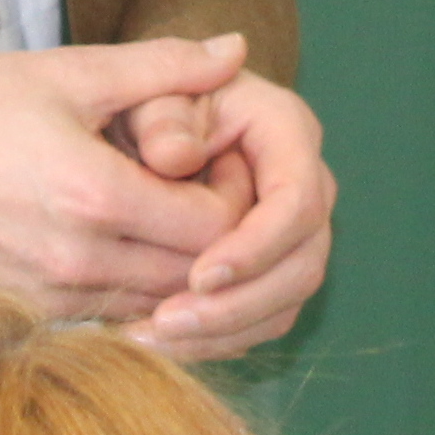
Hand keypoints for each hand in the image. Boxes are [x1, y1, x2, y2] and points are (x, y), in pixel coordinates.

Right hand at [0, 35, 254, 316]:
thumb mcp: (72, 71)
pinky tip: (133, 247)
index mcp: (98, 194)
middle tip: (210, 192)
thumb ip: (162, 66)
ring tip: (174, 217)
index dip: (238, 199)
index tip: (224, 165)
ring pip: (160, 306)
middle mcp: (81, 258)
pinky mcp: (34, 312)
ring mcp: (54, 294)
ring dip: (182, 272)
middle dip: (221, 241)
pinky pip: (115, 318)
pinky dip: (139, 292)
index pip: (215, 226)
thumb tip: (236, 49)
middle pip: (196, 276)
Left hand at [125, 68, 333, 362]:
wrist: (132, 121)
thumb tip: (175, 155)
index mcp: (285, 129)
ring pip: (284, 302)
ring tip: (154, 337)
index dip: (256, 246)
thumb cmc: (138, 100)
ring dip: (224, 331)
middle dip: (240, 304)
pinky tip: (157, 342)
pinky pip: (258, 319)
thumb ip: (160, 116)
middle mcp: (302, 184)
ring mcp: (289, 233)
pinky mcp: (267, 270)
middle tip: (169, 321)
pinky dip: (214, 339)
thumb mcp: (142, 93)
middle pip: (302, 264)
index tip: (198, 276)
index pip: (296, 200)